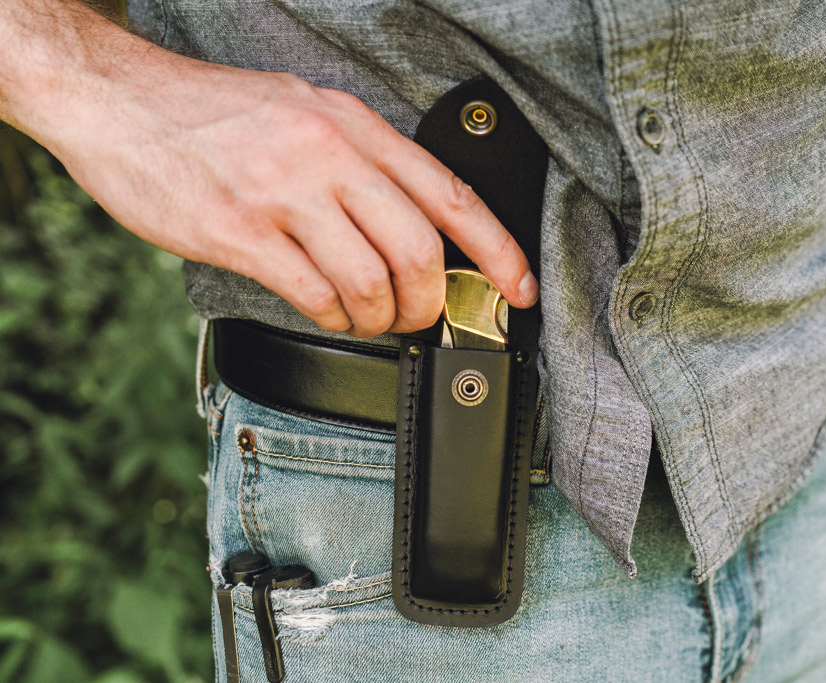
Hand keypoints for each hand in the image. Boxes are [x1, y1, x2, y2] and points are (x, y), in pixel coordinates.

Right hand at [2, 3, 538, 336]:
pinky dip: (333, 319)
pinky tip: (326, 313)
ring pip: (370, 281)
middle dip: (430, 302)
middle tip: (418, 317)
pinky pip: (314, 295)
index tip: (518, 290)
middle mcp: (328, 153)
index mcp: (353, 124)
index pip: (451, 194)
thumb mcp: (305, 108)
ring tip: (368, 319)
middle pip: (418, 249)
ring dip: (379, 317)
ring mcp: (283, 191)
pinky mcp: (239, 231)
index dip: (498, 251)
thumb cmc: (214, 111)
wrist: (117, 98)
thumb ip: (360, 158)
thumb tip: (412, 222)